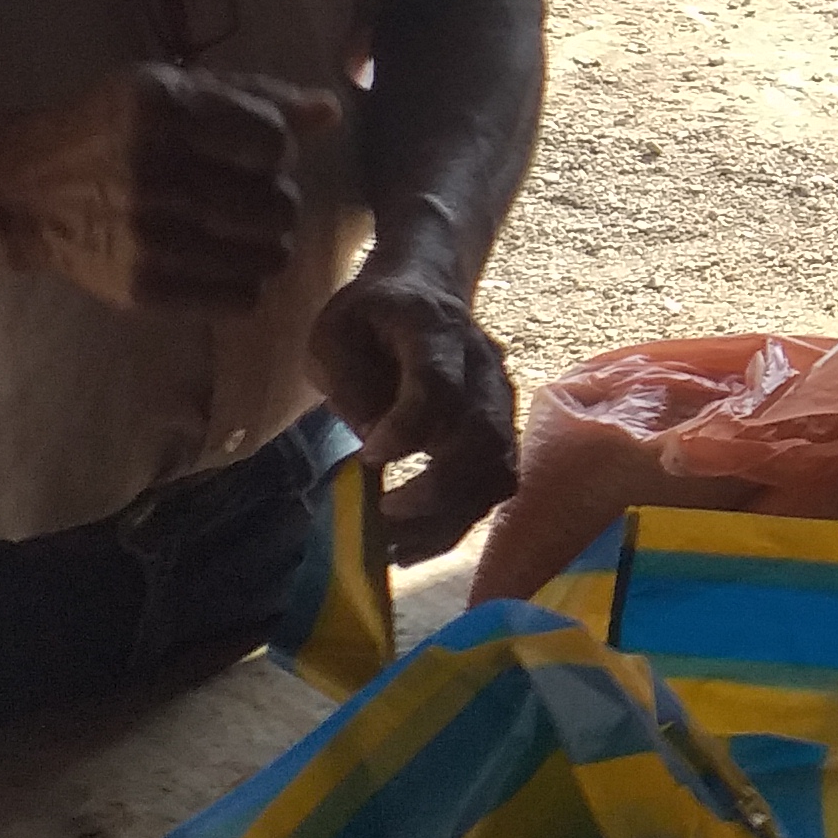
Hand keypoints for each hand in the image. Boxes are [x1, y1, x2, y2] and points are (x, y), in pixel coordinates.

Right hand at [0, 66, 344, 311]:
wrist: (27, 191)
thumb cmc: (112, 129)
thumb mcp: (173, 90)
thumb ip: (255, 97)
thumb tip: (329, 111)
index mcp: (165, 110)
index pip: (274, 144)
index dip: (276, 152)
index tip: (252, 155)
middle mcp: (157, 174)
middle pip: (280, 205)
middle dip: (275, 200)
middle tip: (243, 196)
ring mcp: (151, 238)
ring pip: (271, 256)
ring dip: (265, 243)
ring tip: (232, 229)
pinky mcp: (145, 290)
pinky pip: (243, 298)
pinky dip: (242, 281)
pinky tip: (215, 260)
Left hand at [308, 262, 517, 562]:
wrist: (428, 291)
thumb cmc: (371, 316)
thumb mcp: (334, 331)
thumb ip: (347, 379)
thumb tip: (371, 438)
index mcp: (436, 331)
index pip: (439, 384)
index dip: (409, 427)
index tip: (369, 457)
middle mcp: (483, 369)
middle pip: (482, 439)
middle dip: (434, 491)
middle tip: (383, 515)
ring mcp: (501, 403)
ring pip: (497, 472)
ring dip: (449, 518)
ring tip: (396, 546)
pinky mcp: (503, 433)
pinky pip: (495, 488)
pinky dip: (458, 523)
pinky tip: (416, 543)